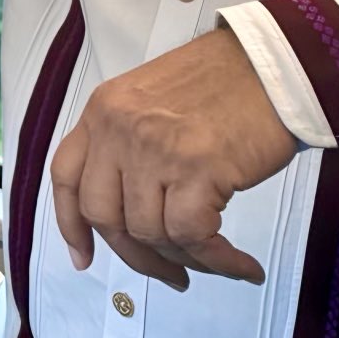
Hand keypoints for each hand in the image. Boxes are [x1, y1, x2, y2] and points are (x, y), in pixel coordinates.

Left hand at [50, 27, 297, 290]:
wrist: (272, 64)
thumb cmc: (223, 83)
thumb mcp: (153, 101)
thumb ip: (131, 144)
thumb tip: (135, 208)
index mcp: (102, 111)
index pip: (66, 175)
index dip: (70, 223)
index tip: (83, 257)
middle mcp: (118, 129)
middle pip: (103, 215)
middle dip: (136, 255)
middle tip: (170, 273)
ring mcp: (154, 149)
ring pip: (150, 231)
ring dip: (185, 259)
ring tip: (215, 259)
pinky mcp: (197, 169)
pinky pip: (193, 236)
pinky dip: (217, 260)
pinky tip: (240, 265)